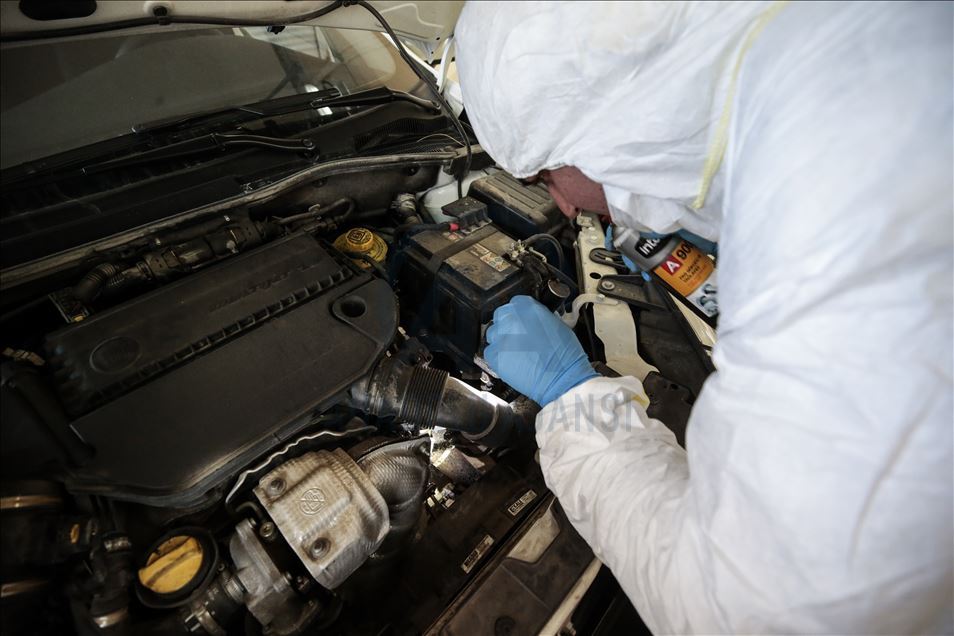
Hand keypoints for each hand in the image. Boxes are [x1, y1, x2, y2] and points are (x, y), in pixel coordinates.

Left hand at [484, 295, 598, 406]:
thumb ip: (538, 316)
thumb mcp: (556, 325)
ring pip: (493, 333)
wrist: (562, 378)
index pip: (515, 302)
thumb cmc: (565, 355)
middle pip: (500, 315)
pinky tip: (510, 360)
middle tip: (516, 336)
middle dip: (507, 324)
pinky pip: (490, 351)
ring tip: (515, 350)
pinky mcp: (495, 356)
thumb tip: (530, 318)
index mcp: (528, 308)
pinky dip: (497, 355)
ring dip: (501, 339)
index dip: (518, 312)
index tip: (520, 320)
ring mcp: (502, 338)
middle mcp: (512, 320)